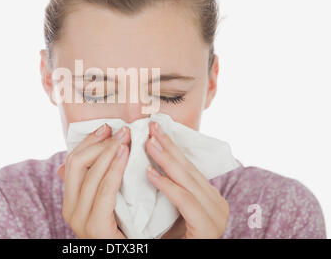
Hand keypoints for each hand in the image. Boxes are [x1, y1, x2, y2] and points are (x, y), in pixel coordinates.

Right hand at [57, 124, 130, 238]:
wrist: (129, 254)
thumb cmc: (123, 230)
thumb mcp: (106, 202)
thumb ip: (95, 181)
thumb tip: (83, 156)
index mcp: (70, 200)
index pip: (72, 162)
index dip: (89, 141)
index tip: (107, 127)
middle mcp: (69, 208)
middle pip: (77, 163)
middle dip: (99, 143)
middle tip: (122, 131)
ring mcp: (80, 219)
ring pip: (90, 174)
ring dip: (109, 152)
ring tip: (126, 138)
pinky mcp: (95, 227)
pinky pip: (105, 190)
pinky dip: (115, 169)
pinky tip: (126, 155)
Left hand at [145, 121, 229, 238]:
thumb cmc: (172, 239)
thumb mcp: (171, 210)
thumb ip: (168, 189)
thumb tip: (148, 164)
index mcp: (209, 197)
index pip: (188, 167)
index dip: (172, 147)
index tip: (154, 129)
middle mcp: (217, 205)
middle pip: (189, 169)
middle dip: (169, 146)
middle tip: (150, 126)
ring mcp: (215, 218)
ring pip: (188, 182)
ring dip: (167, 160)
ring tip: (148, 143)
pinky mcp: (207, 231)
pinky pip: (186, 203)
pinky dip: (168, 187)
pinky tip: (150, 174)